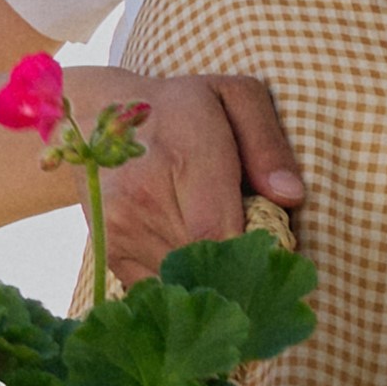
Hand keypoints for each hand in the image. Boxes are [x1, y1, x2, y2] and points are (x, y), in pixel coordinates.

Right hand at [72, 70, 302, 279]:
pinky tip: (194, 264)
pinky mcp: (107, 250)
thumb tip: (290, 196)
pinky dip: (180, 283)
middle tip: (258, 261)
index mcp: (183, 155)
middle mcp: (143, 197)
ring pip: (181, 281)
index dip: (253, 256)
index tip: (277, 257)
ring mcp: (119, 228)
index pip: (220, 232)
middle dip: (238, 269)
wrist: (96, 115)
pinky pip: (155, 287)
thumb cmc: (181, 107)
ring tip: (226, 259)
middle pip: (203, 264)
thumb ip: (267, 143)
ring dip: (210, 279)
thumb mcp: (235, 98)